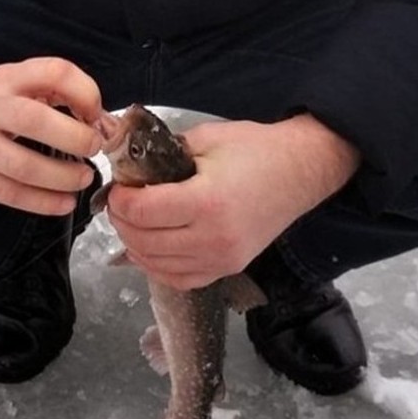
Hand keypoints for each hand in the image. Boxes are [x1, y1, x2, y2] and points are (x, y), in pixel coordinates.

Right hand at [0, 57, 106, 215]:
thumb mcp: (18, 81)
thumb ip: (58, 93)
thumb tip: (100, 121)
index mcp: (7, 78)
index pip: (52, 73)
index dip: (84, 92)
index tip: (96, 113)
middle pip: (36, 121)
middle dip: (75, 138)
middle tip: (93, 147)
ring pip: (23, 167)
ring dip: (62, 177)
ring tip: (83, 178)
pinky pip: (9, 194)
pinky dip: (42, 203)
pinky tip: (64, 203)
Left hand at [104, 114, 359, 290]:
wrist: (301, 171)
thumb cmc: (256, 149)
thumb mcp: (206, 139)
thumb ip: (163, 153)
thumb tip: (128, 163)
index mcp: (207, 201)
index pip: (143, 212)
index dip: (119, 201)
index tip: (116, 188)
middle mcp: (214, 237)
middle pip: (145, 241)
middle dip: (122, 222)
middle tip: (118, 203)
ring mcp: (223, 258)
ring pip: (157, 265)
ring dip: (135, 245)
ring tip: (130, 223)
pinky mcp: (229, 268)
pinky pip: (180, 279)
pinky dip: (157, 267)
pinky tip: (148, 248)